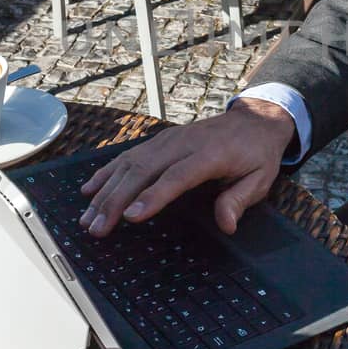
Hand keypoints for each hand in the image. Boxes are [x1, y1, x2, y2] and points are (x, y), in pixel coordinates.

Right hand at [78, 98, 297, 237]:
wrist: (253, 120)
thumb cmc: (256, 154)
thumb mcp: (260, 179)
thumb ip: (240, 200)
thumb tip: (226, 224)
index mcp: (210, 154)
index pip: (176, 177)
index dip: (152, 197)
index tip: (130, 216)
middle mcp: (182, 144)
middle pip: (143, 171)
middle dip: (115, 201)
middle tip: (97, 228)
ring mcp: (167, 140)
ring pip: (129, 164)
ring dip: (105, 191)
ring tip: (87, 219)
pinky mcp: (159, 140)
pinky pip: (127, 156)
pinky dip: (106, 173)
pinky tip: (89, 190)